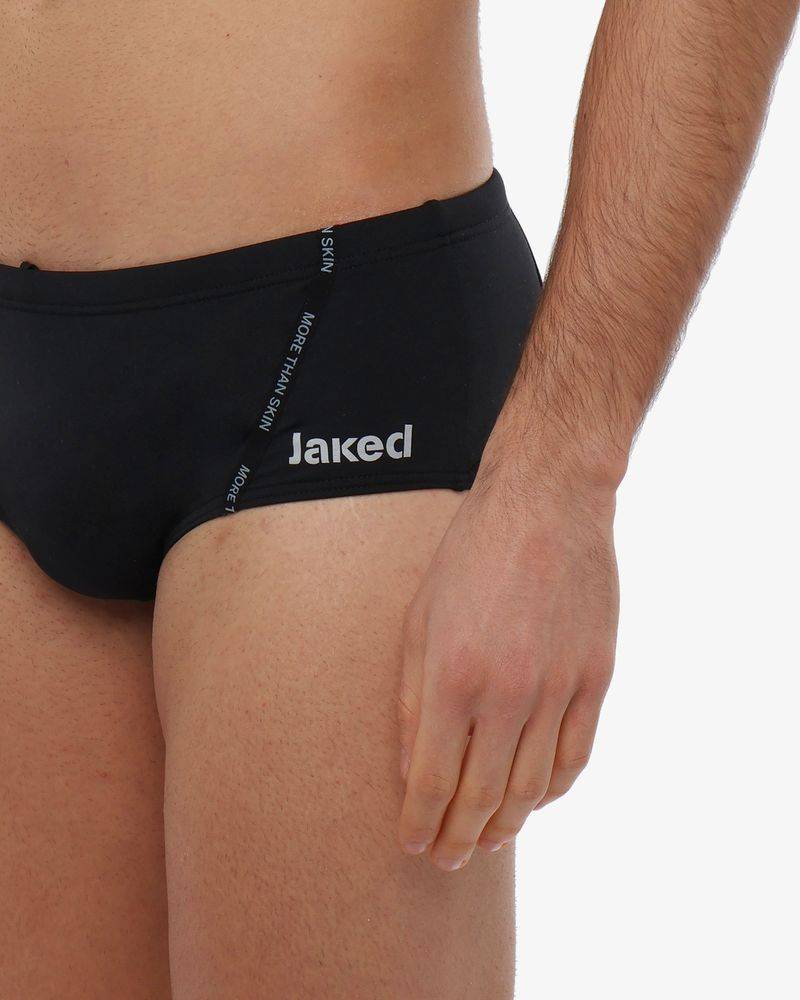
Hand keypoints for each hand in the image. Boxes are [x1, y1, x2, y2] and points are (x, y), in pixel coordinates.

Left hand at [397, 462, 618, 870]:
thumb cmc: (470, 556)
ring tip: (487, 840)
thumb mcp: (419, 619)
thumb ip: (414, 698)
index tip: (413, 845)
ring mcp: (559, 687)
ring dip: (506, 824)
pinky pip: (576, 756)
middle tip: (446, 858)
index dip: (420, 823)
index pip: (432, 780)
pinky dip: (552, 789)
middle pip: (482, 796)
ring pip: (532, 787)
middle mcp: (508, 691)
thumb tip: (412, 769)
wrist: (545, 503)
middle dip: (459, 838)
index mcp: (453, 675)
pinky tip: (533, 799)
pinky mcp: (596, 677)